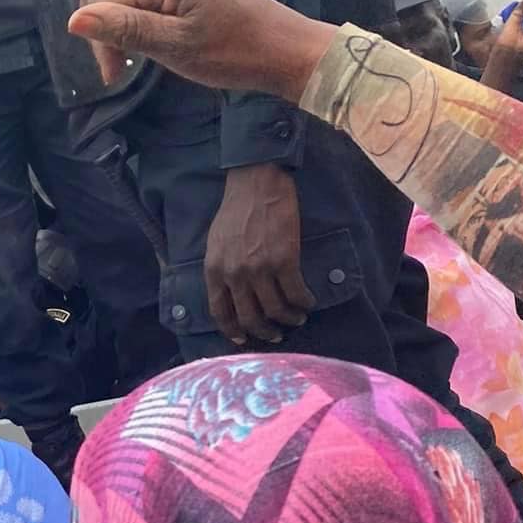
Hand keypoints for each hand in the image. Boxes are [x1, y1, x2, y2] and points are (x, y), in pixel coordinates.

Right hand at [69, 0, 332, 102]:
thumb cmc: (233, 52)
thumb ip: (124, 29)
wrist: (283, 48)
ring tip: (133, 52)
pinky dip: (134, 9)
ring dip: (115, 16)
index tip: (116, 76)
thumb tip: (72, 20)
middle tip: (120, 63)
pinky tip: (148, 35)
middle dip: (101, 21)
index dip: (100, 38)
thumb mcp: (174, 46)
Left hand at [204, 163, 312, 344]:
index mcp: (214, 270)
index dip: (233, 330)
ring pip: (275, 310)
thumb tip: (229, 293)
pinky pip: (296, 294)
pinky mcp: (285, 260)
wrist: (257, 183)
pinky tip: (308, 302)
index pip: (220, 312)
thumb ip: (220, 269)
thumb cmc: (236, 210)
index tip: (243, 339)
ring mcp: (260, 269)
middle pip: (250, 317)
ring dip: (289, 319)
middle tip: (276, 334)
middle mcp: (235, 274)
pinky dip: (304, 303)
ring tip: (297, 318)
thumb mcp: (215, 243)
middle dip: (265, 332)